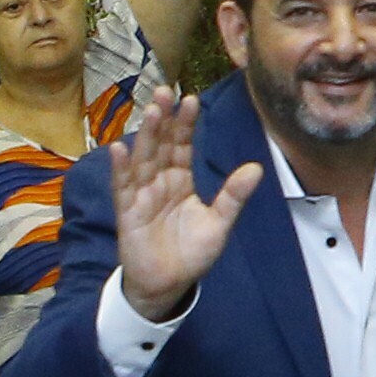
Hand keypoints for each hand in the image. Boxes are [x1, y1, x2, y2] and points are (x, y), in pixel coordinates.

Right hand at [98, 95, 262, 322]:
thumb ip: (233, 196)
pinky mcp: (127, 212)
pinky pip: (122, 187)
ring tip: (152, 111)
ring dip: (146, 135)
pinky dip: (120, 169)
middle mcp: (160, 181)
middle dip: (164, 119)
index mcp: (182, 180)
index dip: (186, 124)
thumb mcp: (218, 223)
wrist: (168, 284)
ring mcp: (141, 195)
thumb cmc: (191, 253)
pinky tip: (119, 149)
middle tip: (166, 91)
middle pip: (160, 145)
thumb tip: (256, 168)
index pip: (183, 146)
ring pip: (143, 159)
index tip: (191, 99)